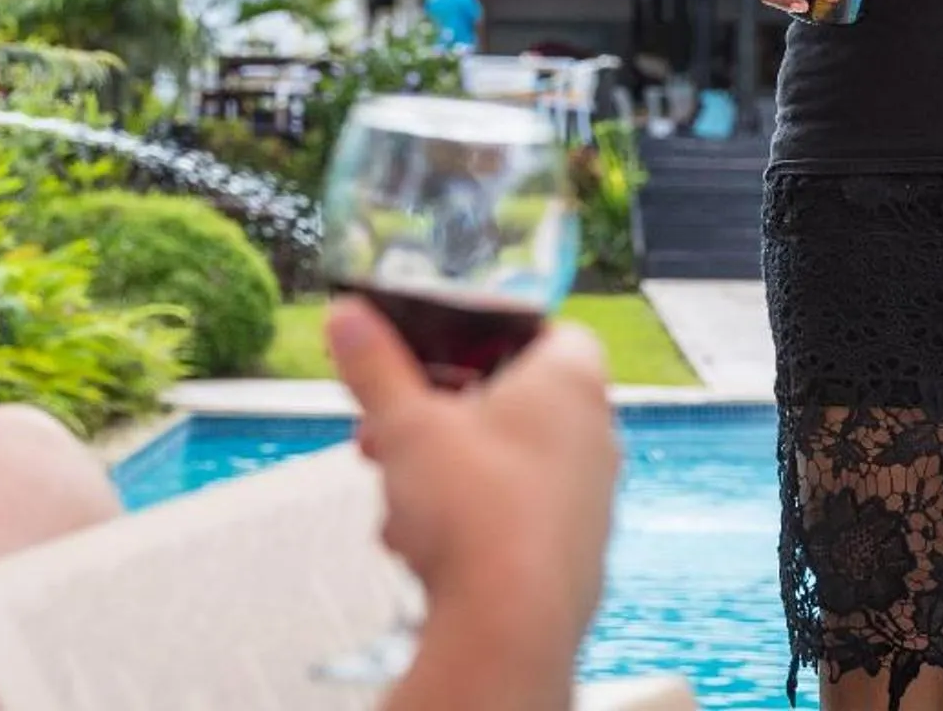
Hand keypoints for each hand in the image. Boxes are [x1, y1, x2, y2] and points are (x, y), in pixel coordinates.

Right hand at [329, 296, 614, 693]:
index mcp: (570, 383)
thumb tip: (348, 316)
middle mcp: (594, 436)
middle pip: (514, 403)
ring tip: (398, 495)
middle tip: (393, 430)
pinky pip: (515, 520)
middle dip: (443, 415)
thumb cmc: (472, 511)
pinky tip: (421, 544)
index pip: (551, 330)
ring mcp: (590, 499)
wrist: (508, 627)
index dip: (495, 333)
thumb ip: (374, 365)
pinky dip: (469, 523)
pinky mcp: (575, 555)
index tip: (446, 352)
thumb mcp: (403, 423)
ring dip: (447, 473)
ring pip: (507, 465)